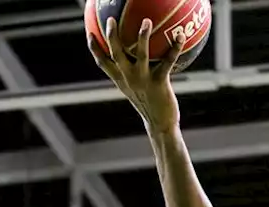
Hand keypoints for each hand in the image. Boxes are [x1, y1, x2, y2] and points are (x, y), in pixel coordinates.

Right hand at [88, 17, 182, 133]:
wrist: (160, 124)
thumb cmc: (150, 105)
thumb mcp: (137, 89)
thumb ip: (132, 75)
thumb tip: (135, 59)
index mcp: (121, 80)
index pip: (103, 63)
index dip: (94, 48)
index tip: (89, 33)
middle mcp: (129, 78)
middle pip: (116, 54)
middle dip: (111, 36)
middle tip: (111, 19)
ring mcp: (143, 80)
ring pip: (140, 55)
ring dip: (142, 37)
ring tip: (146, 21)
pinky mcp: (158, 82)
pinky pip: (167, 62)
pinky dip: (174, 48)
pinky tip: (179, 36)